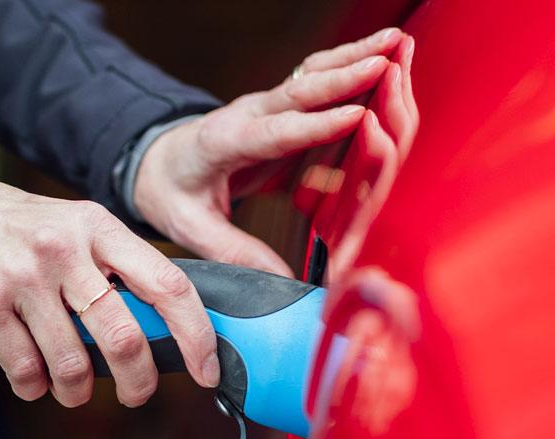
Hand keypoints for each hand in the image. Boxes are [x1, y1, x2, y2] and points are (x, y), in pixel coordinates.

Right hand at [0, 177, 218, 406]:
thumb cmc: (17, 231)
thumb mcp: (73, 228)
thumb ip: (115, 267)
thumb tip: (168, 327)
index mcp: (98, 227)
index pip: (167, 284)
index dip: (195, 335)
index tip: (206, 368)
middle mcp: (64, 247)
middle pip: (123, 337)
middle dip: (137, 381)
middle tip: (136, 392)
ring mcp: (23, 275)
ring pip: (72, 364)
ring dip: (78, 391)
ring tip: (72, 387)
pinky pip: (26, 370)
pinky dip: (35, 386)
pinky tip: (32, 375)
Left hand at [134, 27, 403, 276]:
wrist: (158, 161)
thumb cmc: (171, 192)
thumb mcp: (189, 226)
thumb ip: (233, 251)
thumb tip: (282, 280)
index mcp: (222, 142)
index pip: (272, 134)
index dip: (313, 126)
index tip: (354, 116)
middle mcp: (247, 115)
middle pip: (298, 92)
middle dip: (343, 76)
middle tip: (386, 64)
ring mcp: (266, 106)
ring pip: (312, 75)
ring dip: (354, 57)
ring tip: (396, 41)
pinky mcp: (282, 108)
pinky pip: (318, 81)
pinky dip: (350, 63)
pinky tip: (384, 51)